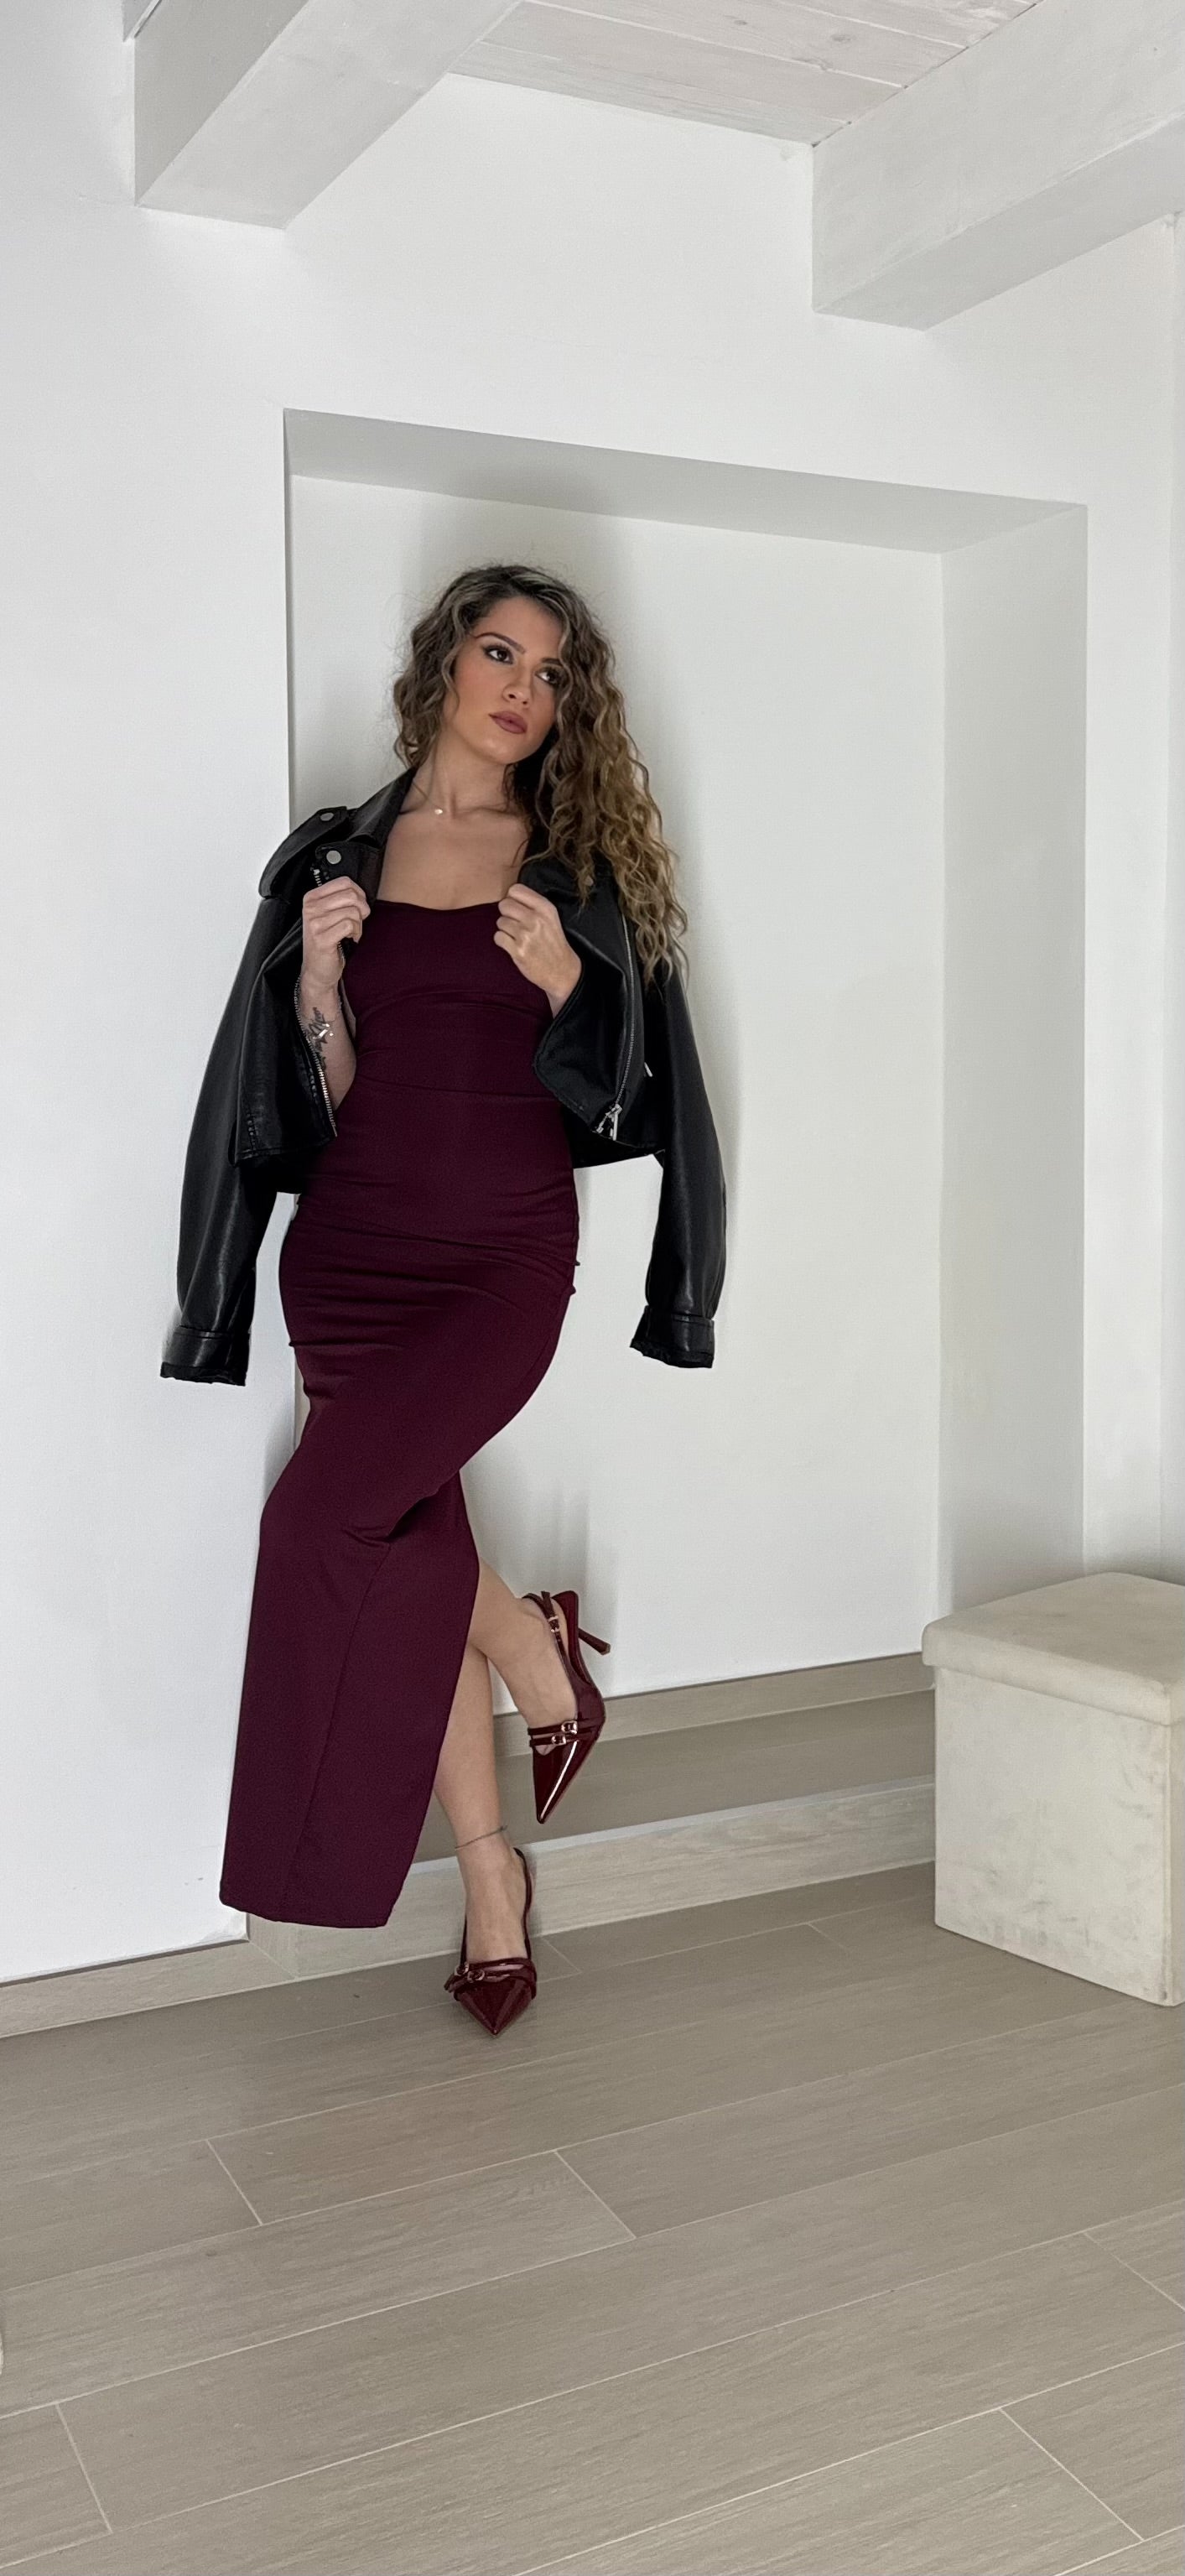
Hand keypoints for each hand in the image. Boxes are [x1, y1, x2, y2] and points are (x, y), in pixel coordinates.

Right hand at [300, 877, 369, 1001]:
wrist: (317, 970)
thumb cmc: (327, 941)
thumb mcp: (329, 915)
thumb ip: (340, 900)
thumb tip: (360, 893)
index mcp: (312, 898)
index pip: (344, 882)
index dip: (359, 894)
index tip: (357, 907)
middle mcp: (311, 908)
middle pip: (351, 895)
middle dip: (361, 909)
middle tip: (357, 922)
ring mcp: (315, 923)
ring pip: (352, 911)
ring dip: (358, 924)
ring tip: (351, 932)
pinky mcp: (322, 938)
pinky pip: (350, 925)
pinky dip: (356, 933)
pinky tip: (350, 939)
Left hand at [494, 884, 581, 1009]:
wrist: (561, 970)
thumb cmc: (553, 943)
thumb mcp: (551, 917)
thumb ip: (533, 904)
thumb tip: (509, 896)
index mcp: (545, 908)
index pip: (516, 889)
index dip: (512, 899)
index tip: (517, 908)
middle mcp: (535, 919)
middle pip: (504, 904)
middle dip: (507, 914)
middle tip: (516, 923)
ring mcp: (526, 935)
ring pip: (500, 921)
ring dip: (505, 929)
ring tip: (518, 936)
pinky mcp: (518, 950)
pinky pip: (498, 937)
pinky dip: (503, 941)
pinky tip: (513, 945)